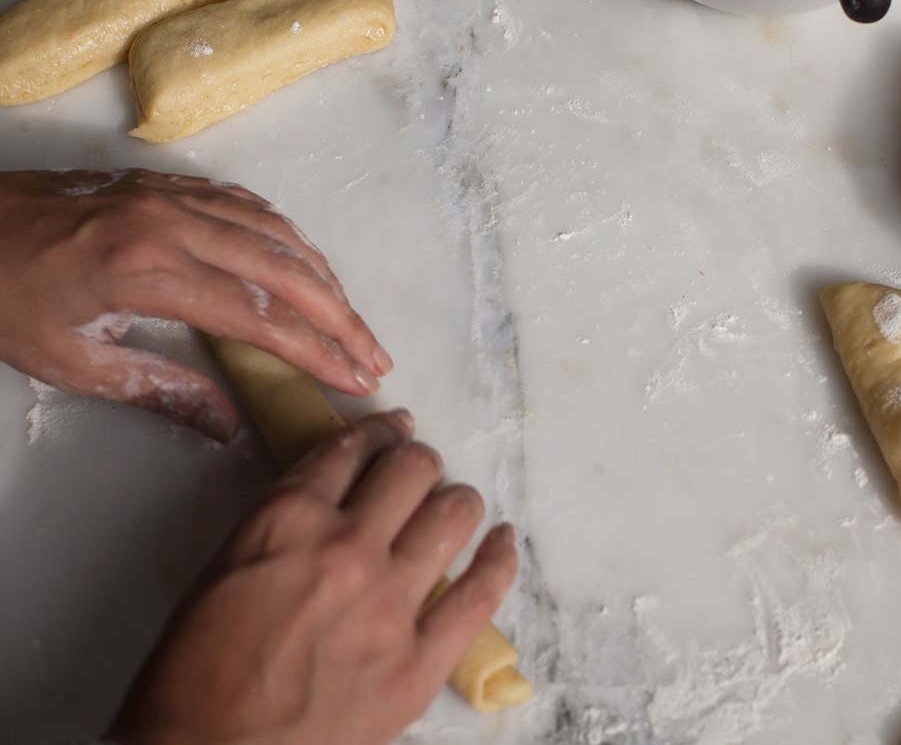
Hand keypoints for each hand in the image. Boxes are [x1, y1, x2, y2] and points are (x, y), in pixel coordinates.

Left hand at [0, 169, 391, 440]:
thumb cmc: (4, 299)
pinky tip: (307, 264)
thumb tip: (229, 425)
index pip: (259, 314)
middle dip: (339, 318)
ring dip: (324, 278)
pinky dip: (289, 237)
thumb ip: (160, 390)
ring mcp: (172, 194)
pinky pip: (248, 205)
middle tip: (375, 356)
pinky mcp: (167, 183)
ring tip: (353, 321)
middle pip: (284, 270)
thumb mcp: (72, 361)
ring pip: (275, 232)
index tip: (355, 379)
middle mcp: (172, 222)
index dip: (316, 350)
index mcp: (145, 269)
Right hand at [106, 410, 518, 744]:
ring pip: (454, 513)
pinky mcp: (420, 661)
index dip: (378, 434)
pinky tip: (504, 540)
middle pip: (413, 469)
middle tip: (417, 473)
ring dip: (456, 501)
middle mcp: (347, 547)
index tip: (392, 432)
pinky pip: (482, 593)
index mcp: (288, 519)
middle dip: (417, 462)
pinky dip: (500, 558)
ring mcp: (390, 604)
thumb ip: (283, 521)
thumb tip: (334, 493)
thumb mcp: (223, 568)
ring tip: (452, 508)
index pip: (351, 449)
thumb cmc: (194, 672)